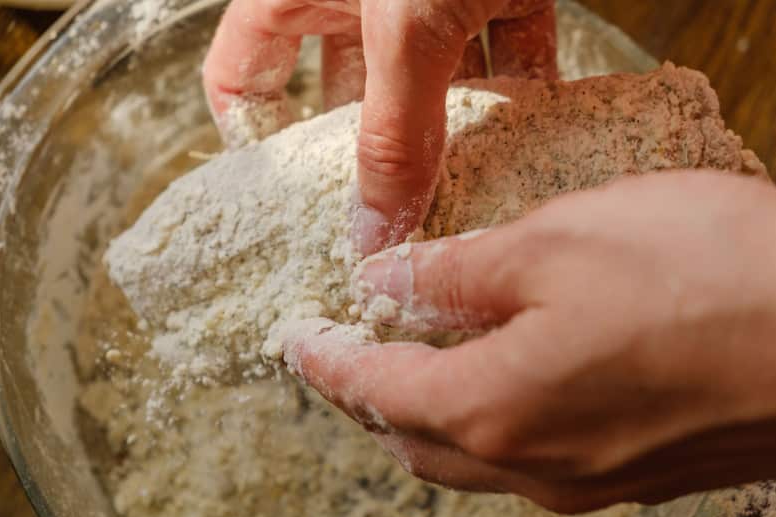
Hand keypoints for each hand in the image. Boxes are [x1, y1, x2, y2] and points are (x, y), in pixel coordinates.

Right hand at [203, 0, 557, 253]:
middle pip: (349, 93)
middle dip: (372, 154)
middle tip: (391, 217)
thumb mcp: (404, 23)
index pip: (241, 73)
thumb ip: (392, 132)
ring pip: (433, 79)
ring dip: (456, 132)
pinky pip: (506, 45)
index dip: (256, 136)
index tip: (289, 199)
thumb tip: (375, 234)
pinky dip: (522, 89)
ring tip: (469, 193)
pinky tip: (534, 135)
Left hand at [283, 171, 775, 512]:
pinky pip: (529, 457)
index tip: (296, 341)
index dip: (327, 364)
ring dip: (426, 414)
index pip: (374, 392)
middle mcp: (532, 462)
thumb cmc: (705, 279)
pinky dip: (488, 420)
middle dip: (367, 396)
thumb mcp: (557, 242)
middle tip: (345, 351)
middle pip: (413, 438)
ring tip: (411, 364)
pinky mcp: (634, 470)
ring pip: (470, 456)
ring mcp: (587, 476)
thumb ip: (459, 274)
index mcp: (494, 406)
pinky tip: (501, 381)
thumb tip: (391, 282)